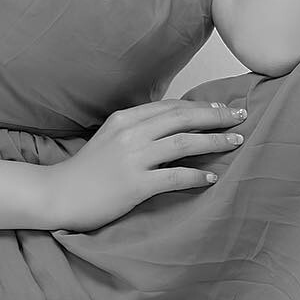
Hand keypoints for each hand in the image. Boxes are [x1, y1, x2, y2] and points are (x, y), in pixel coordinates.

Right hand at [41, 100, 246, 232]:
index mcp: (125, 118)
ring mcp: (132, 158)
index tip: (222, 108)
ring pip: (183, 143)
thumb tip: (172, 127)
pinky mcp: (134, 184)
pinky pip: (173, 176)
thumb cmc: (87, 169)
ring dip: (213, 141)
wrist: (59, 193)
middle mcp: (131, 132)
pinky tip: (211, 178)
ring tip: (236, 142)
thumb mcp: (110, 138)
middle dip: (215, 116)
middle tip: (240, 116)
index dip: (200, 106)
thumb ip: (138, 129)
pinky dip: (195, 175)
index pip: (171, 106)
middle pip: (182, 118)